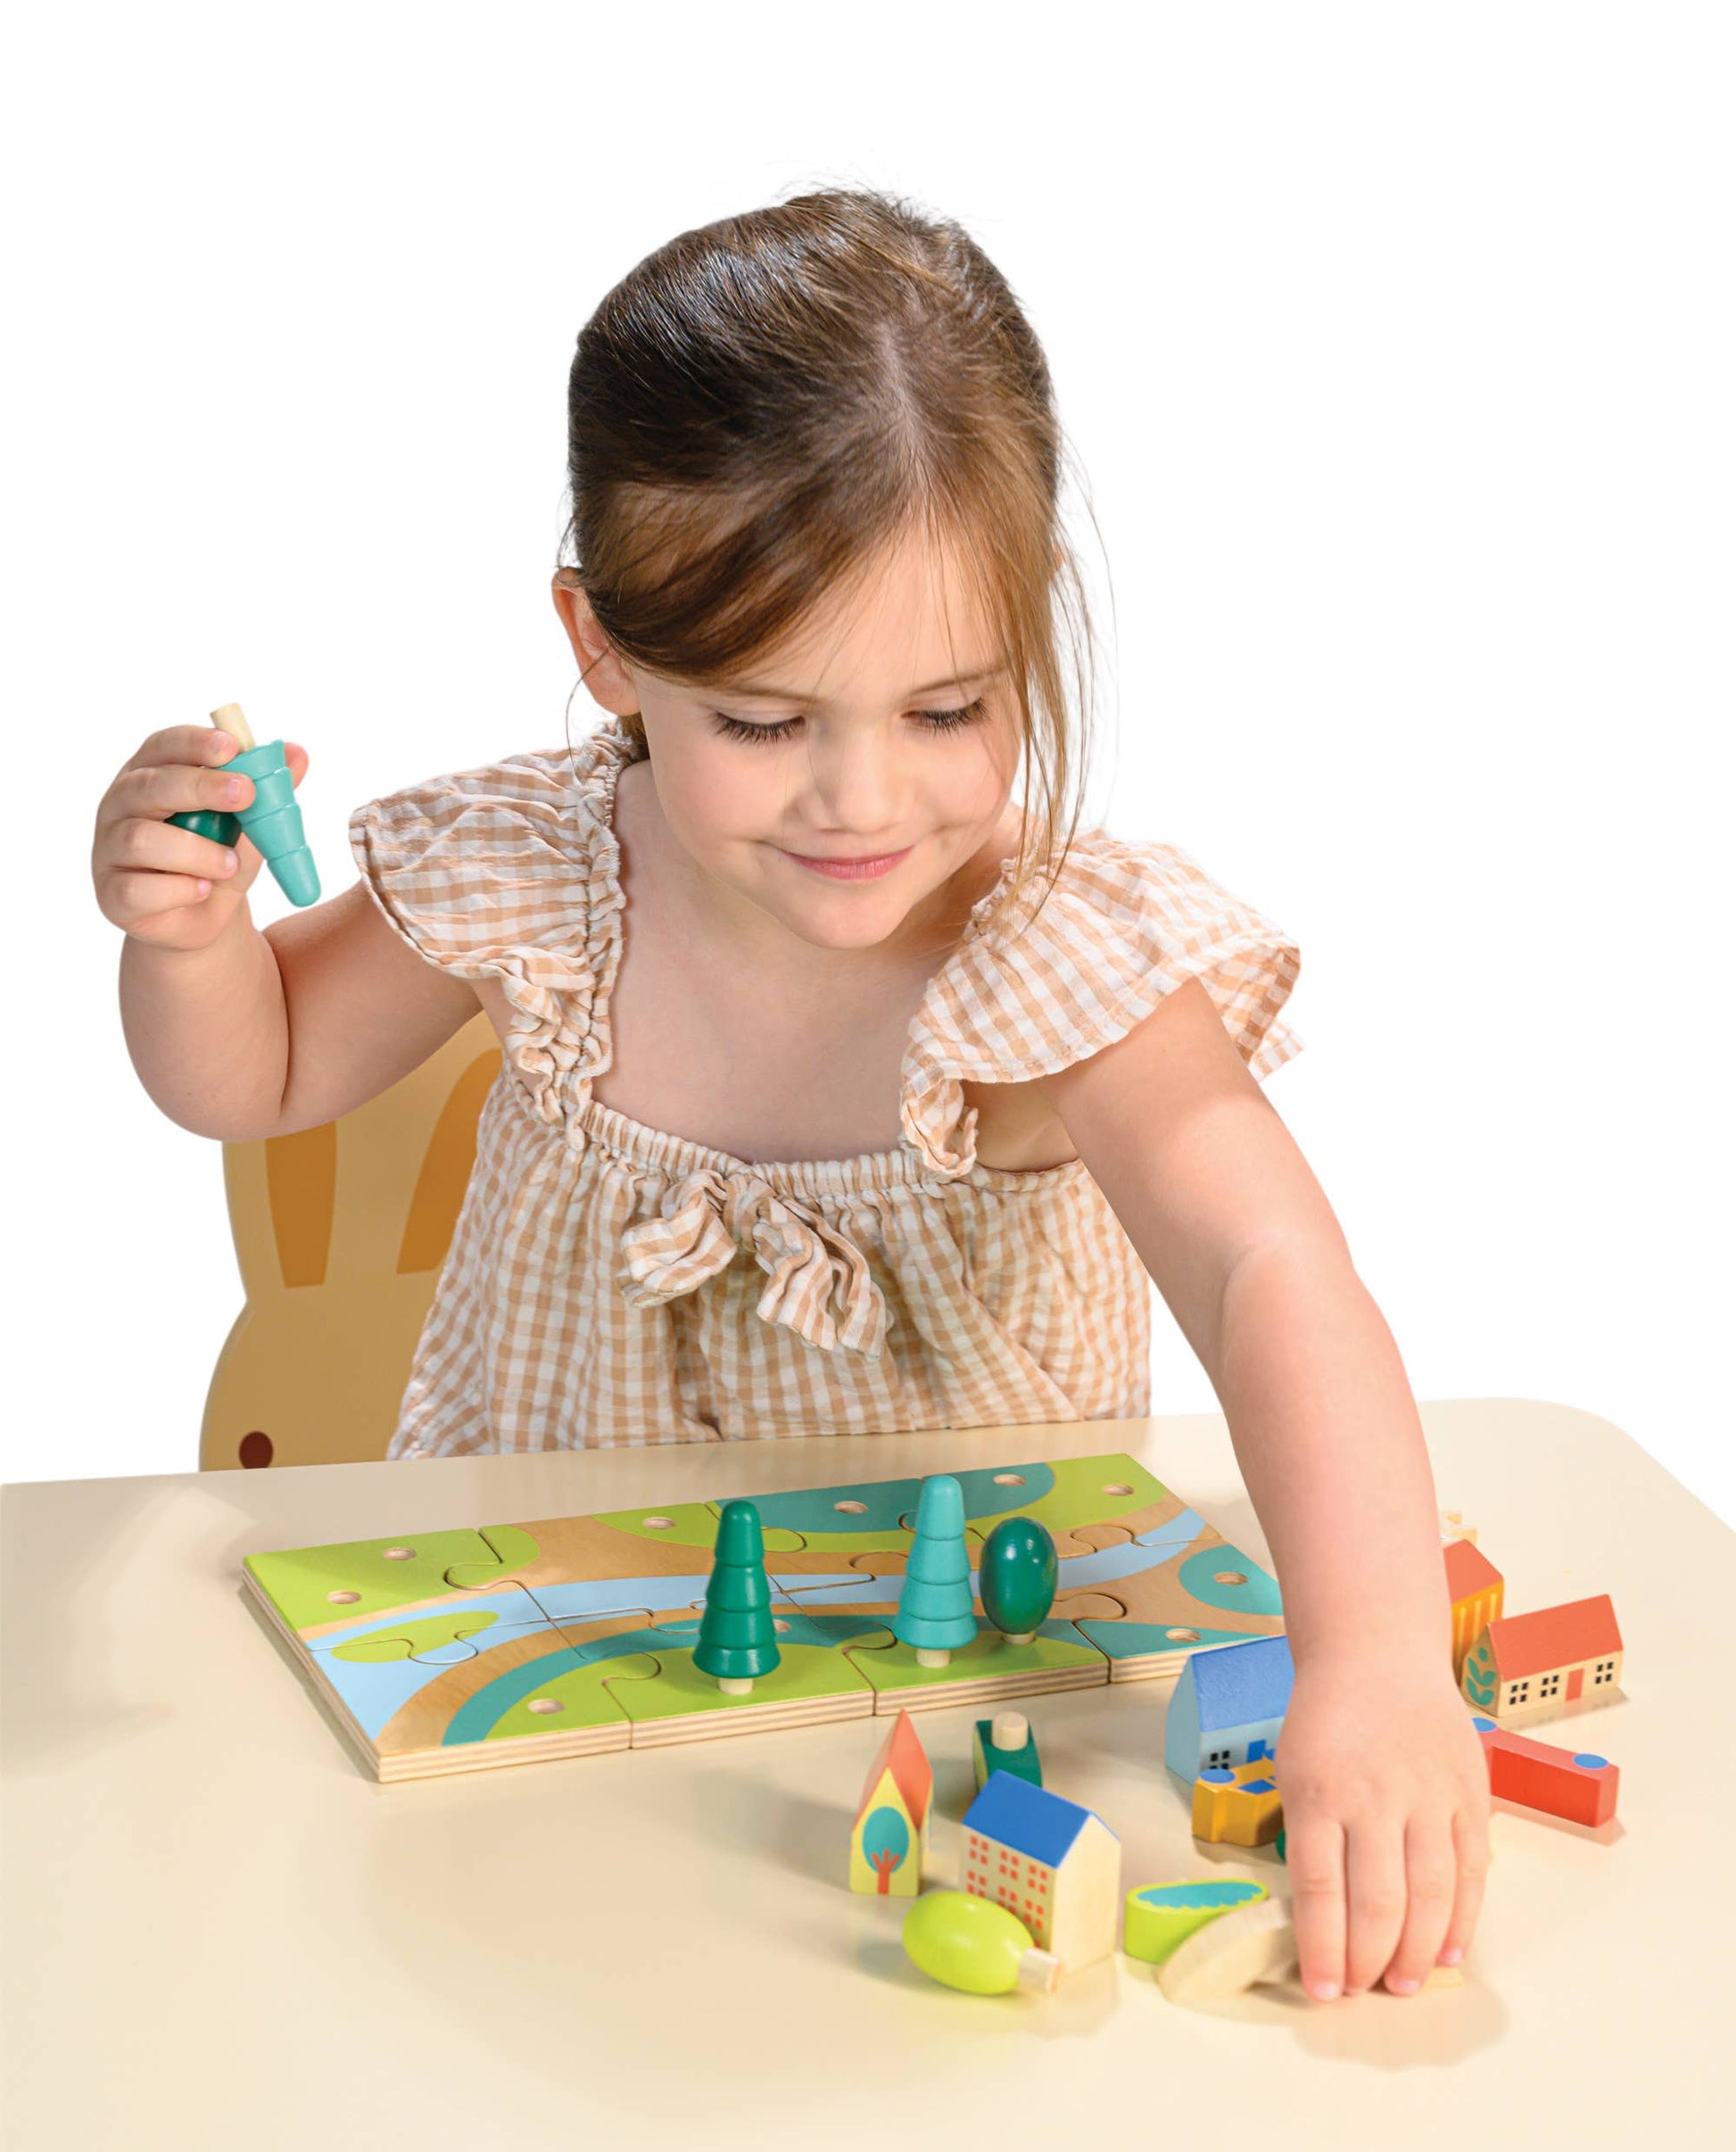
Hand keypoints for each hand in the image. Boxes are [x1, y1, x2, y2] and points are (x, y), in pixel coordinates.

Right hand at [93, 727, 310, 951]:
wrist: (201, 920)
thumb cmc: (218, 858)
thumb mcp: (249, 824)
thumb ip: (268, 789)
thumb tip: (298, 752)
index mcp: (150, 775)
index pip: (163, 746)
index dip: (195, 743)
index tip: (233, 746)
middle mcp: (121, 806)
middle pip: (149, 786)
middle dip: (200, 787)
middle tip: (246, 794)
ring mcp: (109, 850)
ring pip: (142, 839)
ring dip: (195, 850)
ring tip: (230, 864)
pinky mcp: (111, 894)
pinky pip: (137, 888)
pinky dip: (177, 889)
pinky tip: (201, 890)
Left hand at [1275, 1650, 1489, 1998]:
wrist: (1379, 1653)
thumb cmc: (1327, 1719)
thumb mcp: (1294, 1769)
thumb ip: (1311, 1836)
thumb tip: (1324, 1920)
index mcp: (1319, 1790)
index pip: (1319, 1888)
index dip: (1322, 1949)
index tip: (1322, 1990)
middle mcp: (1376, 1795)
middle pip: (1378, 1900)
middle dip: (1368, 1960)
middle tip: (1362, 1990)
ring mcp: (1429, 1794)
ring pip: (1430, 1893)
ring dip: (1416, 1951)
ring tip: (1402, 1984)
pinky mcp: (1470, 1793)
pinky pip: (1471, 1870)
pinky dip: (1462, 1918)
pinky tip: (1447, 1950)